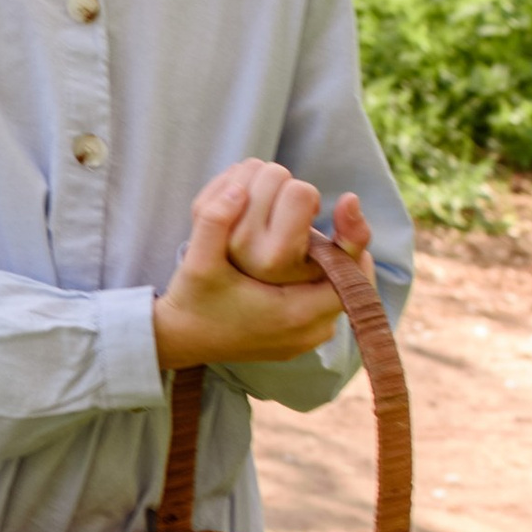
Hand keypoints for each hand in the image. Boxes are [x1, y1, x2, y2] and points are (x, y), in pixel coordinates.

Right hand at [153, 169, 372, 373]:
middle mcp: (305, 332)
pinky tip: (304, 255)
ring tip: (314, 233)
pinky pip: (325, 305)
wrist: (177, 341)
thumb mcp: (196, 261)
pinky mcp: (296, 339)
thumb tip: (237, 189)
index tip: (347, 205)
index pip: (350, 278)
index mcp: (290, 313)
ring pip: (339, 294)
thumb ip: (213, 222)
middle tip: (321, 216)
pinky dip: (322, 279)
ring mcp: (304, 339)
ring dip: (333, 262)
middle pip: (350, 284)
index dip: (354, 238)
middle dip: (339, 245)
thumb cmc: (190, 302)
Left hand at [211, 160, 373, 285]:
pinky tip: (251, 202)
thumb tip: (349, 199)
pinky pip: (232, 171)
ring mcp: (218, 227)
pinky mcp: (199, 215)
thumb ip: (355, 238)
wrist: (237, 303)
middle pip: (276, 174)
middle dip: (289, 186)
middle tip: (287, 215)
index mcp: (275, 259)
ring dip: (268, 180)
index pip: (301, 193)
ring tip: (270, 210)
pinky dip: (246, 177)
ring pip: (252, 167)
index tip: (307, 218)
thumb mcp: (335, 270)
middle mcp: (243, 245)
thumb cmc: (296, 280)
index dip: (310, 199)